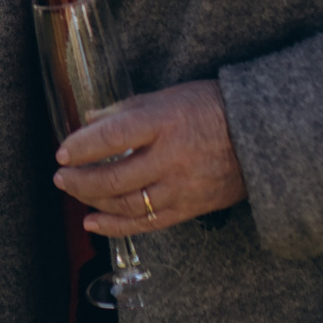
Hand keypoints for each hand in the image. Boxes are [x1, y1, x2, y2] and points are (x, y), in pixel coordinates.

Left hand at [53, 80, 244, 235]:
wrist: (261, 137)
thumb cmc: (212, 108)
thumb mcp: (168, 96)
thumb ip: (126, 110)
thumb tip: (89, 119)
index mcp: (164, 123)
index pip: (112, 137)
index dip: (82, 146)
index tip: (62, 151)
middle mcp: (171, 158)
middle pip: (114, 177)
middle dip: (79, 180)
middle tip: (60, 177)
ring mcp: (181, 188)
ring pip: (126, 204)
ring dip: (92, 201)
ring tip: (73, 192)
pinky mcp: (189, 209)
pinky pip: (147, 224)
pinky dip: (115, 226)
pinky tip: (93, 222)